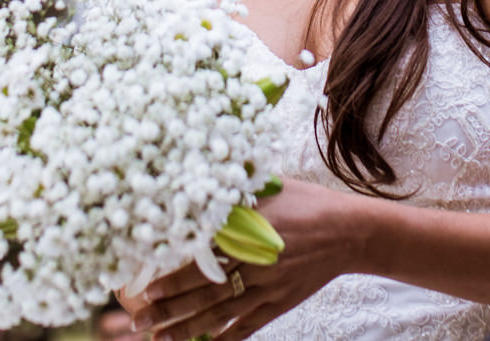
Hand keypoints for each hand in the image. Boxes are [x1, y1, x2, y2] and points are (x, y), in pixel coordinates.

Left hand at [124, 181, 365, 340]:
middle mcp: (255, 264)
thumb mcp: (271, 186)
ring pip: (221, 314)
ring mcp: (268, 288)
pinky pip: (248, 326)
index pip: (202, 259)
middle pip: (204, 293)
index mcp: (248, 233)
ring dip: (188, 328)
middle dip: (169, 309)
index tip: (145, 287)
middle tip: (139, 320)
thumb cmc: (307, 202)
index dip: (172, 276)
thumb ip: (235, 184)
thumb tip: (200, 166)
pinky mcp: (280, 303)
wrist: (349, 231)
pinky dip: (226, 339)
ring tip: (161, 339)